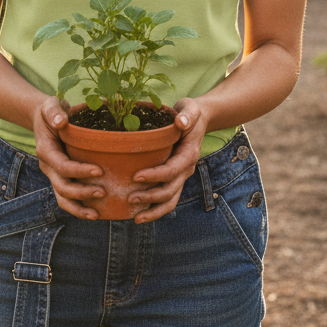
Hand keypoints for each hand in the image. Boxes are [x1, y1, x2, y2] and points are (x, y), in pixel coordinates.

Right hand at [33, 96, 103, 219]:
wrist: (45, 119)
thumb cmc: (51, 111)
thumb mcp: (50, 105)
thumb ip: (54, 112)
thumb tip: (62, 122)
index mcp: (46, 150)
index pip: (62, 166)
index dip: (79, 171)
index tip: (99, 171)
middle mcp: (48, 166)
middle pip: (62, 186)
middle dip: (82, 192)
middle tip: (104, 192)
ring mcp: (53, 175)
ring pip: (62, 198)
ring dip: (78, 207)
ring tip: (97, 214)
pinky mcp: (60, 178)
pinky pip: (66, 198)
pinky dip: (78, 208)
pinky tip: (95, 213)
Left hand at [128, 97, 207, 223]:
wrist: (198, 121)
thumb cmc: (190, 113)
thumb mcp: (190, 108)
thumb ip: (187, 115)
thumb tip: (180, 122)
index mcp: (189, 154)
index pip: (172, 169)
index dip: (155, 175)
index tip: (135, 176)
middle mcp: (186, 169)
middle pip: (170, 190)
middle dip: (150, 196)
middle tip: (129, 197)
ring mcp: (181, 176)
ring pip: (171, 200)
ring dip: (154, 210)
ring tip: (134, 217)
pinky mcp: (174, 179)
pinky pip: (167, 200)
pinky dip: (155, 210)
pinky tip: (139, 216)